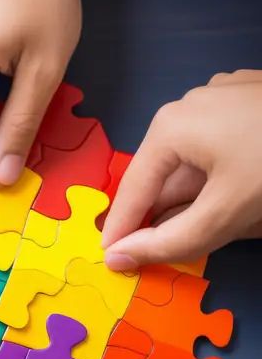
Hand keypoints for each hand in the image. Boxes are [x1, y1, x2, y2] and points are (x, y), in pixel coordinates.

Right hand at [102, 70, 261, 269]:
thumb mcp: (222, 215)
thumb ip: (166, 243)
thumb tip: (118, 259)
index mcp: (172, 127)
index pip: (133, 191)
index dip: (121, 231)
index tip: (110, 260)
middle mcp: (190, 104)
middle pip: (165, 176)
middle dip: (170, 217)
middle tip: (167, 254)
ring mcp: (224, 97)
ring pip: (196, 162)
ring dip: (200, 202)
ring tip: (221, 227)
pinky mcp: (252, 100)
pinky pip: (221, 147)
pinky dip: (223, 179)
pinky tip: (244, 200)